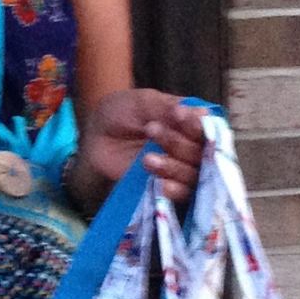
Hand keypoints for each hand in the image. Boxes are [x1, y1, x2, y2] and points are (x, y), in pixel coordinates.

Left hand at [69, 91, 205, 208]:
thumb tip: (204, 114)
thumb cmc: (120, 114)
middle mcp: (191, 148)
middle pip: (201, 153)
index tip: (177, 117)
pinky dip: (175, 190)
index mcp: (189, 124)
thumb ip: (169, 108)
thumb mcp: (142, 103)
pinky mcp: (166, 188)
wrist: (94, 136)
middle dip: (177, 143)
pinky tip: (163, 185)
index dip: (196, 126)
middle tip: (150, 129)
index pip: (206, 129)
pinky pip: (182, 195)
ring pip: (193, 175)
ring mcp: (180, 170)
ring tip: (147, 158)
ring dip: (173, 166)